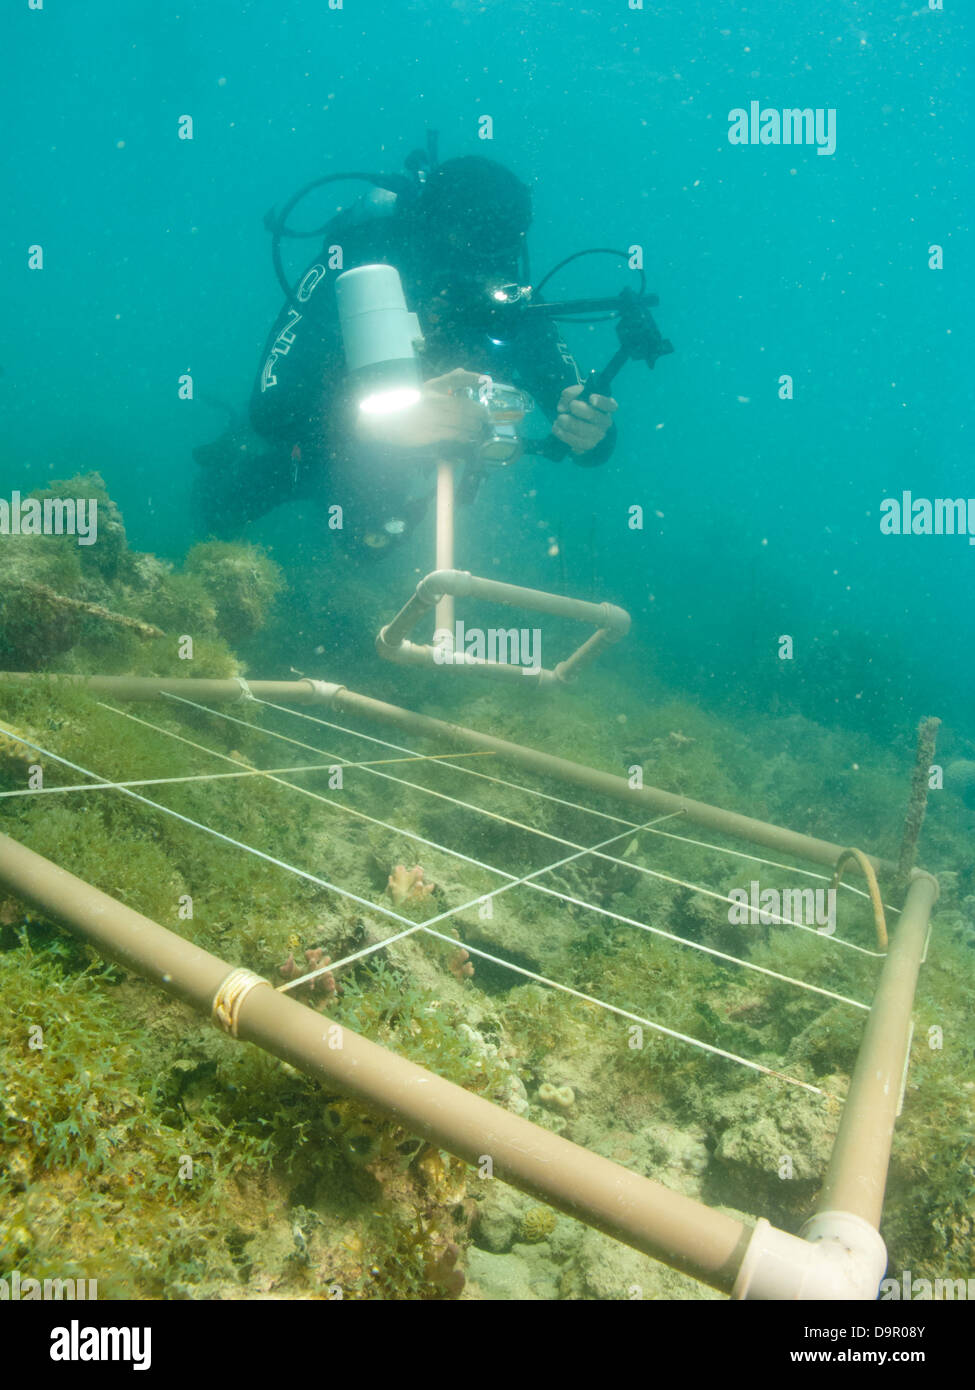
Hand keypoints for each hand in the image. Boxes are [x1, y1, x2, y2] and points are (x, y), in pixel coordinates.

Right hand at [357, 368, 487, 449]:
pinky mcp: (430, 433)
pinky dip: (464, 436)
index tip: (485, 380)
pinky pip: (454, 434)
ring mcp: (432, 417)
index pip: (457, 378)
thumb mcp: (424, 390)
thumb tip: (464, 371)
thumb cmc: (407, 407)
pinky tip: (467, 438)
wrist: (384, 423)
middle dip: (479, 413)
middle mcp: (433, 400)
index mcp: (431, 387)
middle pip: (465, 406)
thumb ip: (445, 381)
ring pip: (462, 422)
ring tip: (477, 430)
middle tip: (484, 419)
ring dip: (474, 427)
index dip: (473, 378)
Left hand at [551, 385, 617, 454]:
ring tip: (558, 419)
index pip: (609, 404)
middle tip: (570, 406)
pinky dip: (565, 436)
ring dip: (570, 425)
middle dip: (581, 411)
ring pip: (585, 432)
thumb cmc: (579, 405)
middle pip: (595, 417)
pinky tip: (556, 428)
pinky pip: (577, 443)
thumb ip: (571, 394)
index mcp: (607, 406)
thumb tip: (564, 403)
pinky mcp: (588, 445)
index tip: (591, 398)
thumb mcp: (575, 395)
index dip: (601, 401)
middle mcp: (605, 421)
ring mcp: (598, 435)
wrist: (576, 422)